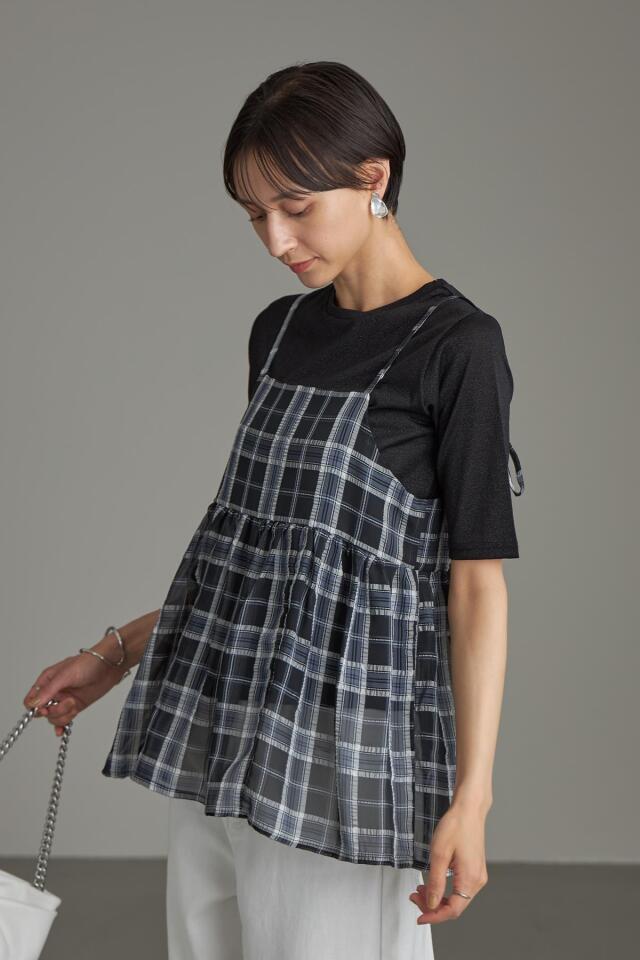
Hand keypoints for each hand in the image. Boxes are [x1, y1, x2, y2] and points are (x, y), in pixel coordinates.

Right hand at [23, 651, 125, 735]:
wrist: (109, 666)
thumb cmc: (88, 663)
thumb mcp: (65, 675)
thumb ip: (49, 690)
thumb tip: (33, 703)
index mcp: (47, 680)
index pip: (31, 699)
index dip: (36, 707)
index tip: (45, 708)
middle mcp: (54, 691)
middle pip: (42, 711)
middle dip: (54, 711)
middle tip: (67, 702)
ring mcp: (65, 700)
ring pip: (54, 717)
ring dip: (64, 714)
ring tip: (74, 703)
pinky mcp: (75, 706)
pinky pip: (64, 719)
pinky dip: (61, 726)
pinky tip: (61, 731)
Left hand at [408, 801, 488, 924]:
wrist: (469, 809)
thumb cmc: (456, 825)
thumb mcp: (439, 854)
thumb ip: (435, 882)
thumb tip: (431, 903)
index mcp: (470, 879)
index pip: (452, 910)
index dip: (434, 917)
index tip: (419, 917)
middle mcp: (477, 880)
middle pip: (455, 906)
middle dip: (433, 906)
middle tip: (414, 897)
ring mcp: (478, 874)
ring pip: (458, 898)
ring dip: (438, 898)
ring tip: (420, 890)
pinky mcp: (475, 869)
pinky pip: (460, 888)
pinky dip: (445, 890)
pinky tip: (433, 883)